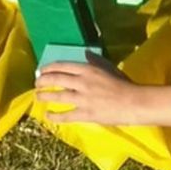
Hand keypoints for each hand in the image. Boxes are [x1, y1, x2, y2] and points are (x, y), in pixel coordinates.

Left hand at [35, 60, 170, 126]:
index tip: (41, 70)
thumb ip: (95, 60)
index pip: (63, 66)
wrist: (133, 102)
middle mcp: (82, 82)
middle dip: (43, 81)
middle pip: (56, 79)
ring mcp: (83, 98)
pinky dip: (55, 116)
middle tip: (37, 83)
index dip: (49, 68)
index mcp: (87, 69)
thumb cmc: (123, 83)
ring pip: (58, 96)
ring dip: (45, 96)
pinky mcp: (86, 113)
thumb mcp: (108, 67)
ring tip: (37, 96)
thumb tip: (85, 53)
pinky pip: (66, 115)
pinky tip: (48, 115)